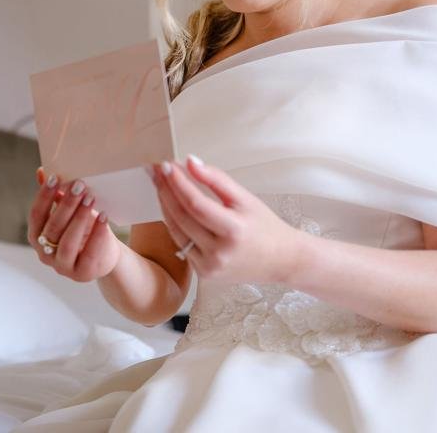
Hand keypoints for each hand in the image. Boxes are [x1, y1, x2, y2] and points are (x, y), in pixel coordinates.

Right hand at [27, 169, 120, 283]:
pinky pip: (89, 253)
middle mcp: (44, 254)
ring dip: (80, 218)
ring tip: (90, 197)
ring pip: (68, 242)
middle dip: (66, 204)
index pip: (36, 215)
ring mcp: (62, 267)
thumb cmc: (83, 228)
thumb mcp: (68, 212)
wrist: (104, 255)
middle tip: (79, 185)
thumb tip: (42, 171)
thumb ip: (54, 195)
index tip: (55, 177)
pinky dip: (97, 234)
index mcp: (36, 236)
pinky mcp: (82, 274)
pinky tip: (104, 216)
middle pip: (53, 227)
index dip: (44, 196)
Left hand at [153, 156, 304, 285]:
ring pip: (177, 232)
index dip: (178, 183)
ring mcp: (210, 267)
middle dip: (165, 190)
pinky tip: (170, 206)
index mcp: (233, 232)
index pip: (196, 204)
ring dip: (164, 206)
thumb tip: (189, 162)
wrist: (281, 260)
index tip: (166, 165)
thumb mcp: (245, 198)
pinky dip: (174, 224)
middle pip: (182, 217)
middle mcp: (220, 253)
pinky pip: (182, 244)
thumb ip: (216, 179)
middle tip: (156, 170)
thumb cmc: (264, 226)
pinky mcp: (205, 274)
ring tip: (159, 184)